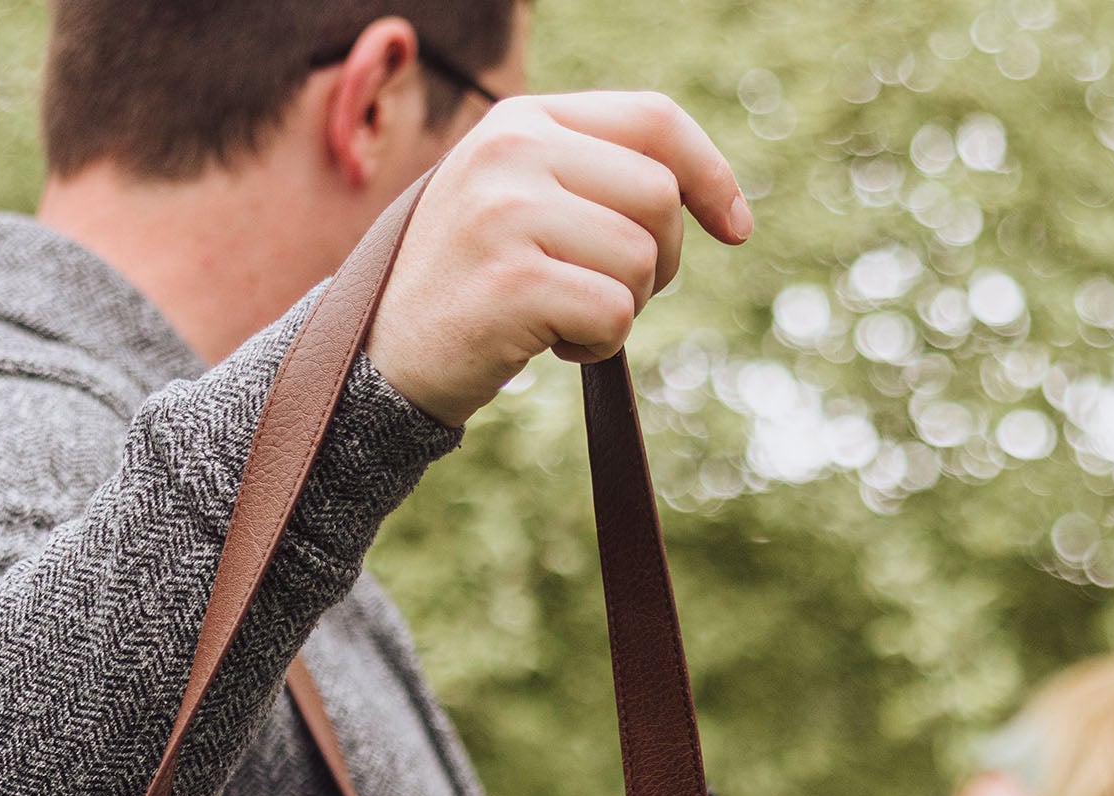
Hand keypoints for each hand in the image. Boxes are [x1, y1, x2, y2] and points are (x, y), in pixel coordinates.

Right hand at [368, 93, 751, 425]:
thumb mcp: (515, 198)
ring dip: (623, 308)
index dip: (711, 173)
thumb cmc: (466, 284)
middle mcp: (512, 151)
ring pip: (642, 258)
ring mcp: (507, 212)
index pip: (653, 120)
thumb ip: (587, 173)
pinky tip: (550, 345)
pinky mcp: (511, 281)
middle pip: (659, 196)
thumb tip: (698, 190)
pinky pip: (614, 314)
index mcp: (522, 120)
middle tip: (610, 294)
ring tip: (565, 319)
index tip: (735, 227)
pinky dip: (599, 344)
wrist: (379, 356)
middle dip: (660, 260)